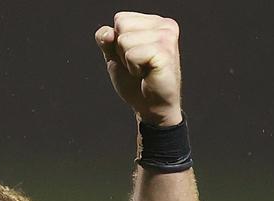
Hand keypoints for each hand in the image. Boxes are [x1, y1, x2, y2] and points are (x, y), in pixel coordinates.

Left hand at [95, 13, 182, 127]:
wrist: (151, 107)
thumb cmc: (135, 82)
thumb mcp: (114, 56)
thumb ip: (106, 40)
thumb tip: (108, 33)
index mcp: (155, 22)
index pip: (120, 19)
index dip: (118, 42)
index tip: (133, 56)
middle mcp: (165, 26)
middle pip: (121, 26)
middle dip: (122, 50)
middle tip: (138, 64)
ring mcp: (166, 38)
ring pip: (124, 40)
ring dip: (128, 61)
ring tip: (143, 70)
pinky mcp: (165, 53)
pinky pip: (131, 54)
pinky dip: (133, 68)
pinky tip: (146, 74)